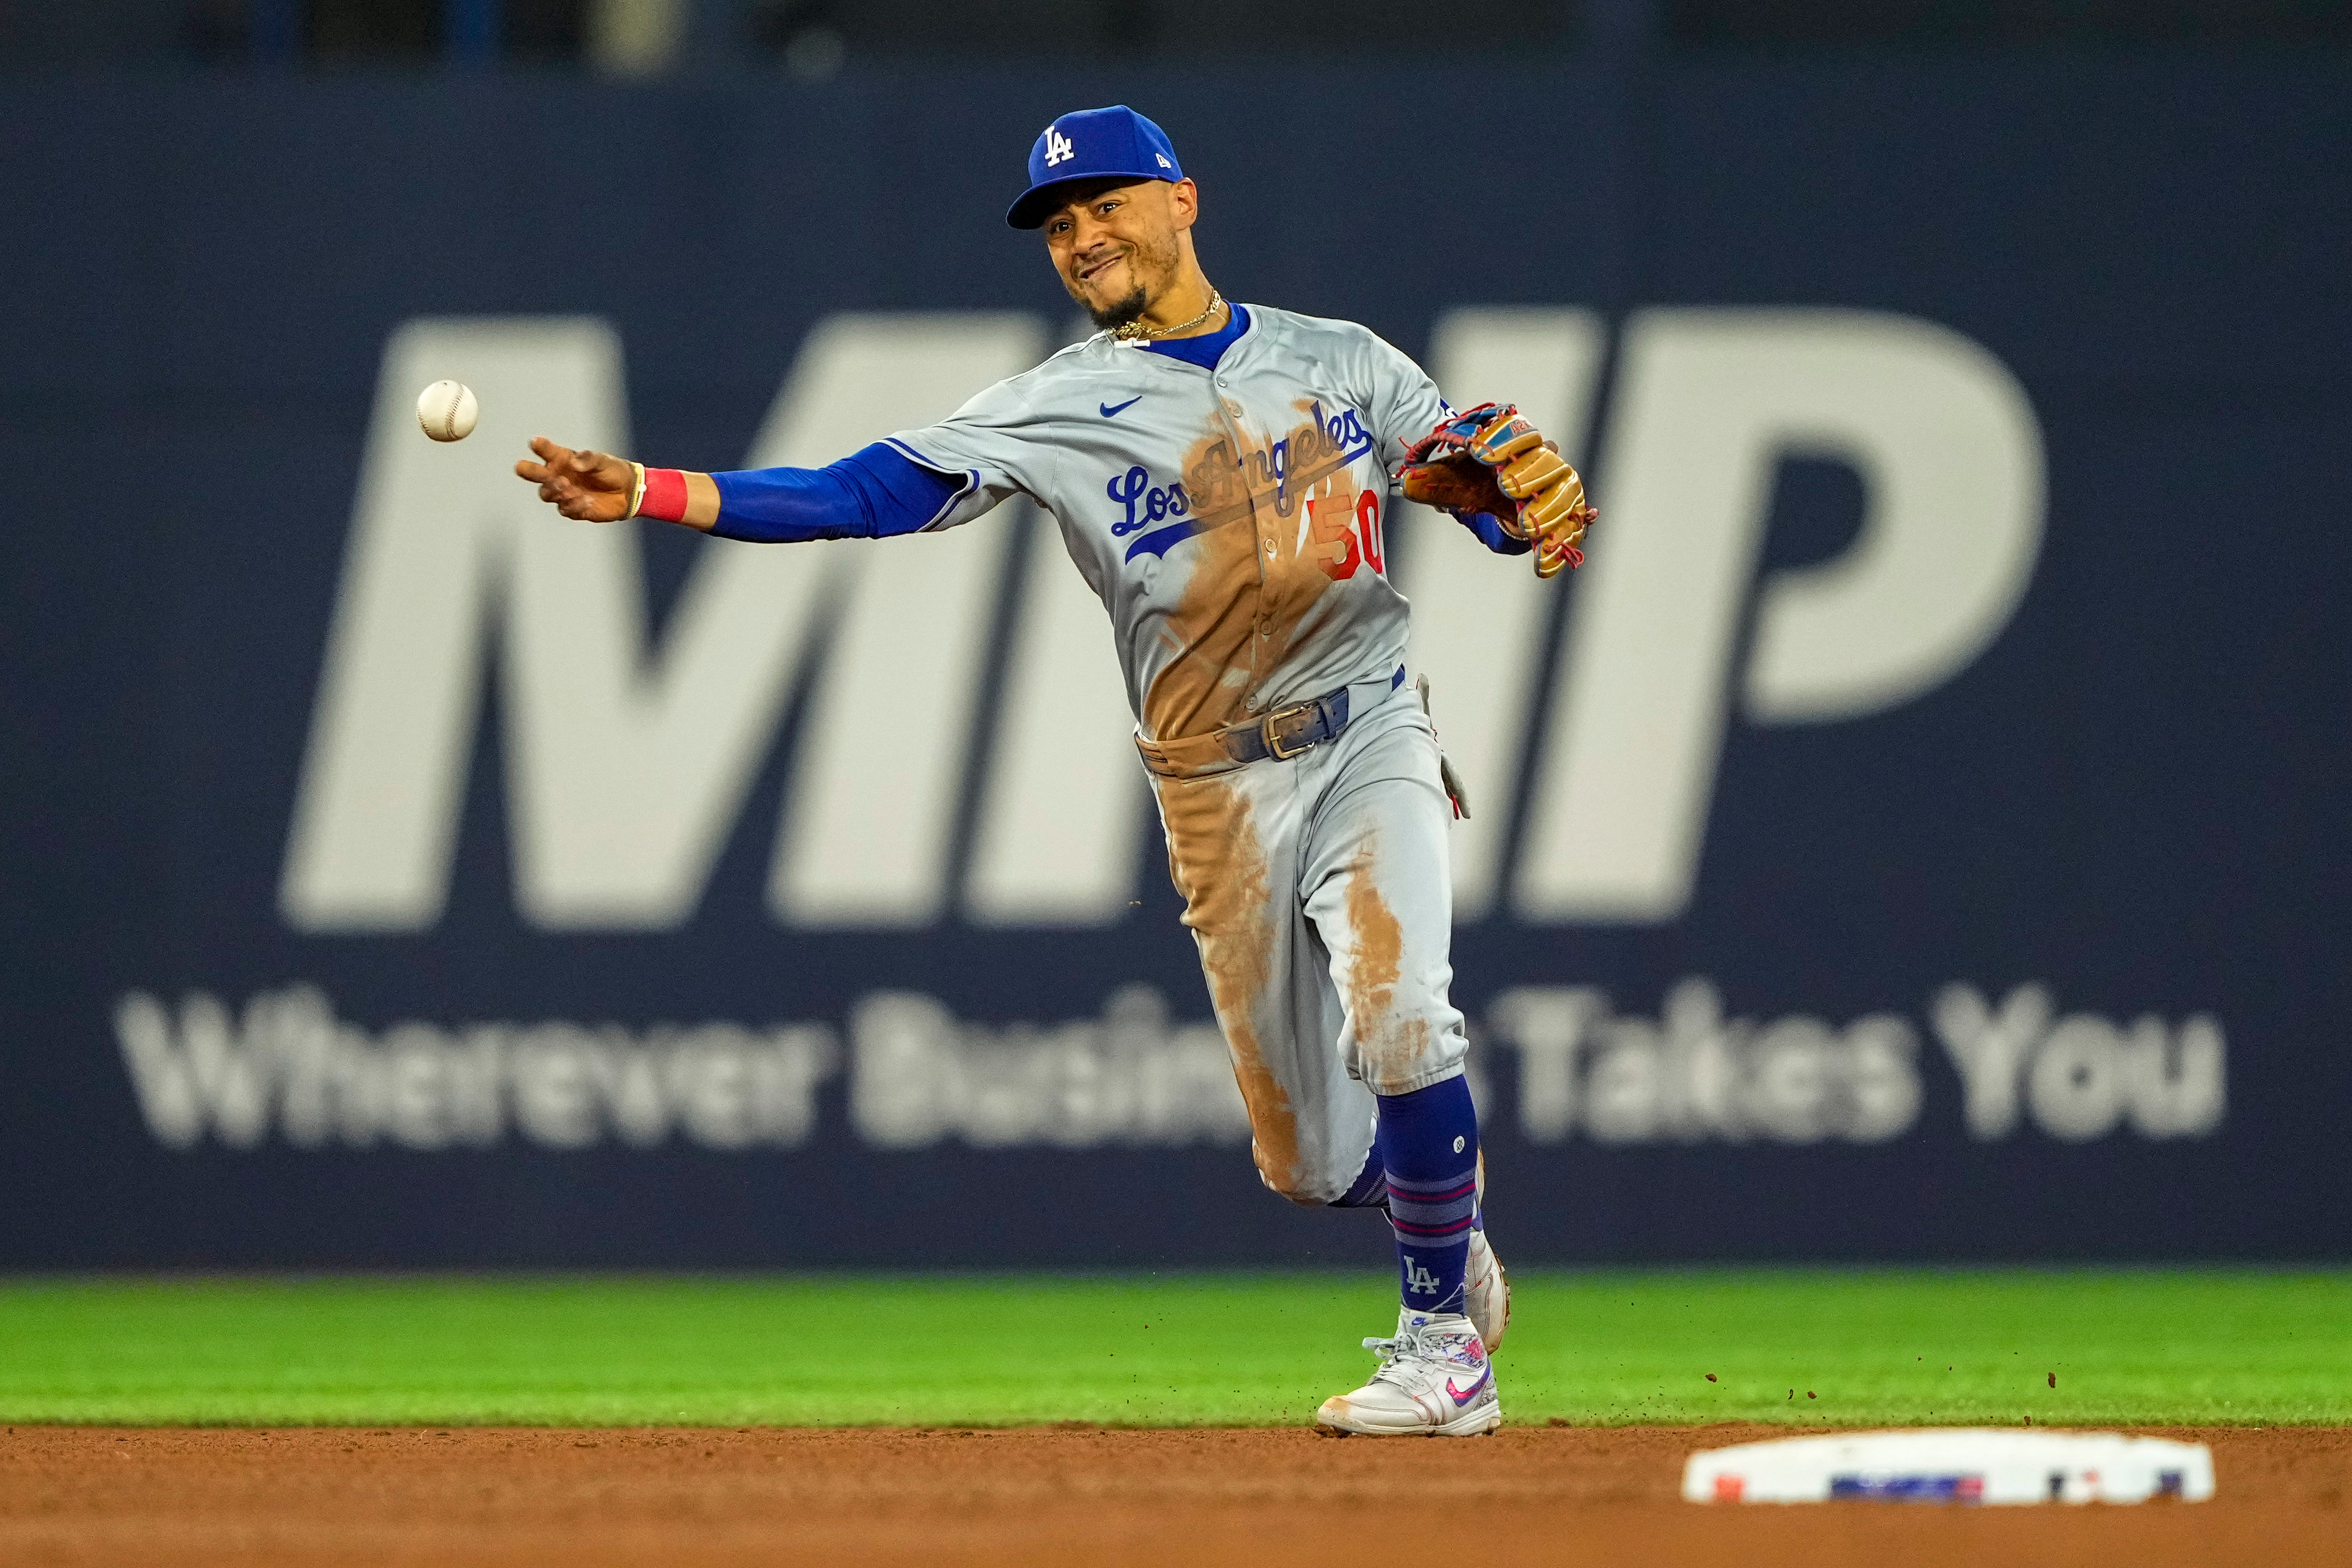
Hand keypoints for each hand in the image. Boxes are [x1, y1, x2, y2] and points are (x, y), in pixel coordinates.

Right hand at [515, 437, 635, 522]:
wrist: (627, 492)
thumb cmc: (612, 470)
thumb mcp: (602, 461)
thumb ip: (588, 459)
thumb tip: (573, 463)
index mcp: (562, 459)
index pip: (545, 450)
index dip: (539, 446)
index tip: (535, 442)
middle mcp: (558, 475)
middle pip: (533, 475)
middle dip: (530, 472)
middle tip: (545, 475)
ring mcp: (564, 493)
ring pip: (546, 494)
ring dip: (556, 492)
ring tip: (570, 489)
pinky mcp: (573, 509)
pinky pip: (565, 509)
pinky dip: (574, 505)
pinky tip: (587, 501)